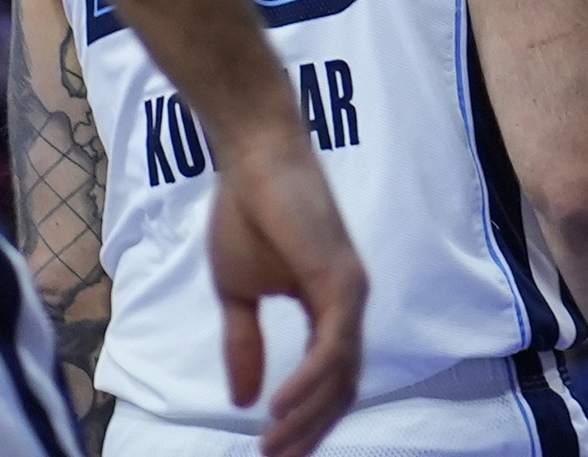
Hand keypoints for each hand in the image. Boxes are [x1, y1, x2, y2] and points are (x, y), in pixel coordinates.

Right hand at [204, 117, 366, 456]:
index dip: (307, 419)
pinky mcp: (340, 278)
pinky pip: (333, 345)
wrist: (252, 160)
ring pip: (341, 373)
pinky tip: (277, 406)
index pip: (331, 378)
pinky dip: (309, 381)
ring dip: (307, 416)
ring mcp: (349, 291)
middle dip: (311, 431)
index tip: (276, 453)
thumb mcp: (238, 294)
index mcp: (327, 306)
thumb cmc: (248, 215)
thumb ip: (244, 345)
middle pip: (343, 386)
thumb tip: (243, 400)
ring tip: (272, 447)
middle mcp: (348, 303)